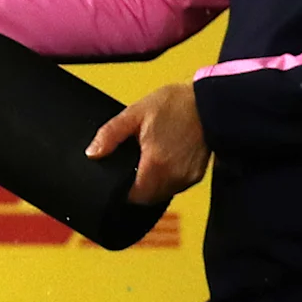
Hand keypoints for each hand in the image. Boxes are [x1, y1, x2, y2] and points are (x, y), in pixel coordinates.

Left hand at [90, 80, 209, 205]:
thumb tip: (92, 153)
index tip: (116, 180)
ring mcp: (188, 177)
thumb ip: (110, 135)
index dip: (121, 191)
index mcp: (156, 163)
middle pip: (148, 199)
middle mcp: (174, 176)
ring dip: (151, 186)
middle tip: (130, 169)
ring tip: (146, 163)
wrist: (209, 102)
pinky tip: (162, 163)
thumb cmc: (174, 104)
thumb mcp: (134, 114)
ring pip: (162, 194)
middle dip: (135, 189)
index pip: (134, 196)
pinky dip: (166, 180)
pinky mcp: (197, 175)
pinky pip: (176, 186)